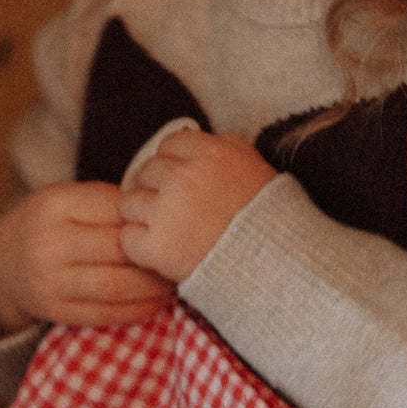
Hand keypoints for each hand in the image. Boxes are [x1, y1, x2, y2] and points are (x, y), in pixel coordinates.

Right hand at [0, 181, 174, 335]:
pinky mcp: (55, 311)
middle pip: (118, 249)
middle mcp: (48, 242)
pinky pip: (105, 314)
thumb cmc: (50, 224)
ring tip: (173, 281)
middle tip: (183, 255)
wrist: (3, 263)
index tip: (173, 223)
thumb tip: (164, 217)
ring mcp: (49, 281)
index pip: (116, 209)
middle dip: (155, 255)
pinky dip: (137, 310)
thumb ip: (107, 203)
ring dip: (152, 287)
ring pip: (115, 285)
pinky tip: (155, 302)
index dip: (148, 219)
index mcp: (55, 204)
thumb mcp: (67, 198)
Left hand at [119, 128, 276, 283]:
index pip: (169, 144)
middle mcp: (185, 178)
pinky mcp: (157, 246)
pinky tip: (161, 252)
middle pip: (146, 172)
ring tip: (166, 232)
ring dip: (142, 217)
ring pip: (129, 203)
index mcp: (211, 154)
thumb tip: (194, 138)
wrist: (278, 269)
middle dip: (155, 189)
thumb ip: (224, 148)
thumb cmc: (270, 221)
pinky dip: (140, 248)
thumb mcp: (256, 168)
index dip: (173, 163)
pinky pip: (128, 238)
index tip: (180, 182)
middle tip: (171, 211)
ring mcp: (168, 212)